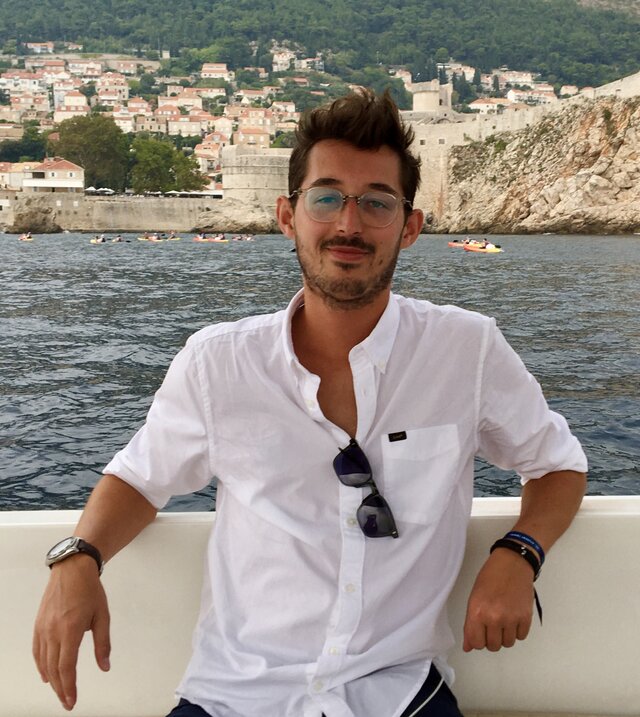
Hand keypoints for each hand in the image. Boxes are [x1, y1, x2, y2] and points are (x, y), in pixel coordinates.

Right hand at [33, 554, 110, 710]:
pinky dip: (41, 665)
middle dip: (60, 689)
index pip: (67, 666)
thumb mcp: (103, 616)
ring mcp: (43, 628)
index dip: (69, 686)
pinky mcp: (38, 624)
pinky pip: (37, 651)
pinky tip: (46, 674)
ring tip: (60, 691)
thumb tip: (105, 666)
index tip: (72, 701)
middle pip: (54, 668)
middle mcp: (53, 631)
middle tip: (68, 702)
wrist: (72, 569)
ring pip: (44, 662)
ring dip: (51, 680)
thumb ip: (103, 643)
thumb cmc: (90, 590)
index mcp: (71, 629)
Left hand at [462, 548, 534, 651]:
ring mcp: (511, 619)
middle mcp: (494, 618)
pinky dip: (517, 631)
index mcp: (477, 612)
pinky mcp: (526, 618)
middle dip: (491, 638)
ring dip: (504, 635)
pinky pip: (520, 637)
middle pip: (493, 646)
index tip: (479, 633)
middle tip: (491, 624)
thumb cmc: (490, 577)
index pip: (476, 643)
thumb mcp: (474, 598)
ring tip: (503, 619)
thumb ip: (470, 623)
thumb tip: (468, 647)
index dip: (477, 640)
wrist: (512, 564)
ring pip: (507, 643)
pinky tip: (513, 617)